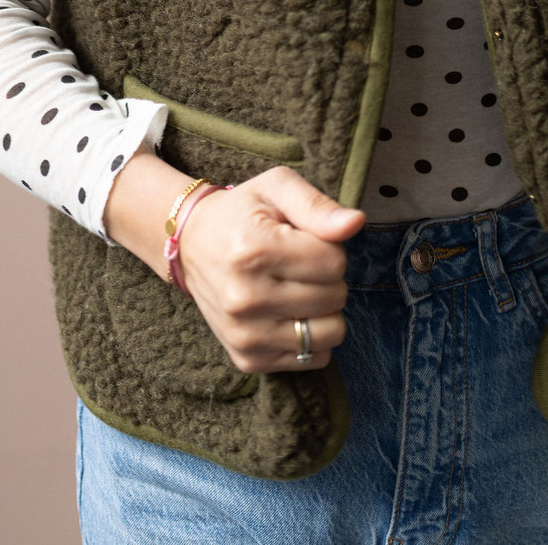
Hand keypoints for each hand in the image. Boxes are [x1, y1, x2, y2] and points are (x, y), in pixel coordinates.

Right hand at [171, 166, 364, 373]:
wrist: (191, 244)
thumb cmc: (241, 212)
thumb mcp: (276, 188)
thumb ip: (317, 205)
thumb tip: (356, 222)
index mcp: (255, 250)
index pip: (334, 263)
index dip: (331, 247)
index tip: (305, 240)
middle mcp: (246, 298)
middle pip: (334, 297)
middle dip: (328, 277)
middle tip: (299, 264)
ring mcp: (244, 334)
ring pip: (330, 334)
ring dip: (324, 310)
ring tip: (298, 289)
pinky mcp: (247, 359)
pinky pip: (312, 359)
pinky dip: (311, 337)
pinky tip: (288, 313)